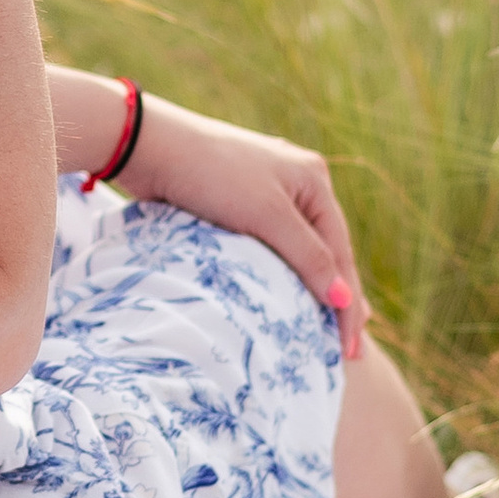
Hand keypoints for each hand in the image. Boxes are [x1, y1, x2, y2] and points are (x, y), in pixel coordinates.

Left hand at [124, 95, 365, 360]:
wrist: (150, 146)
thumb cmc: (214, 176)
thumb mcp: (267, 216)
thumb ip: (308, 257)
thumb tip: (343, 300)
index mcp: (314, 179)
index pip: (340, 252)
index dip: (347, 303)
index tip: (348, 349)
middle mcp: (298, 183)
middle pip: (326, 251)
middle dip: (338, 299)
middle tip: (348, 351)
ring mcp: (268, 191)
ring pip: (300, 250)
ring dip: (313, 288)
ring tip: (327, 331)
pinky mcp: (239, 201)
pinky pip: (273, 246)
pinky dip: (285, 274)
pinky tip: (287, 296)